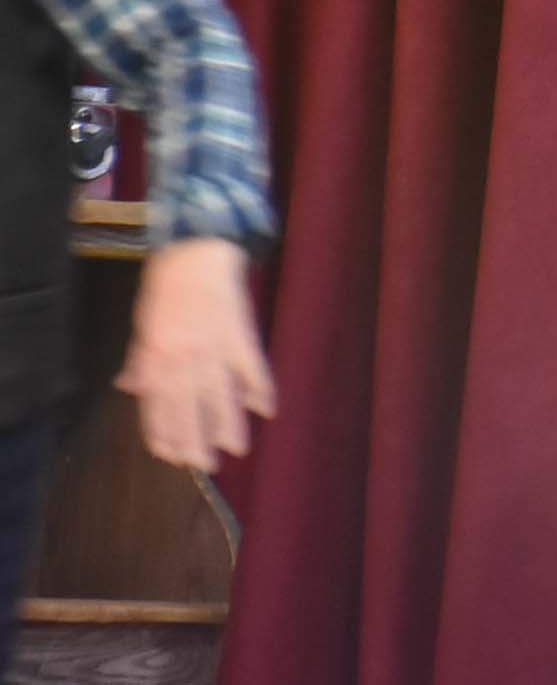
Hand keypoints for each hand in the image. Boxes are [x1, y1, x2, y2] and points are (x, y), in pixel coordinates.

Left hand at [118, 238, 276, 471]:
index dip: (163, 432)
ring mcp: (215, 348)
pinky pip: (252, 368)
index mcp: (156, 356)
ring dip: (229, 423)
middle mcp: (184, 358)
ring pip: (222, 395)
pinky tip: (267, 408)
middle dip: (196, 439)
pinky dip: (260, 388)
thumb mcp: (142, 323)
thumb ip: (140, 359)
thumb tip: (129, 385)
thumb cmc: (165, 284)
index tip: (170, 454)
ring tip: (237, 448)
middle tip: (204, 465)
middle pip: (190, 407)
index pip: (158, 404)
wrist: (197, 251)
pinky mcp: (241, 335)